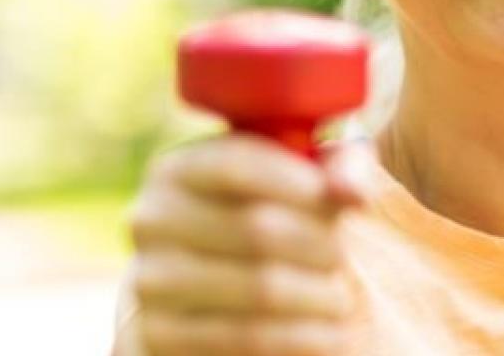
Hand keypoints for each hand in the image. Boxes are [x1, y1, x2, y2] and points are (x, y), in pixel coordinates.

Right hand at [125, 135, 364, 355]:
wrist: (224, 294)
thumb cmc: (278, 219)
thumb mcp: (307, 181)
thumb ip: (340, 169)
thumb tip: (354, 193)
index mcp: (177, 170)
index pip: (238, 166)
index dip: (302, 186)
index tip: (346, 204)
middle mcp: (151, 221)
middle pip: (257, 229)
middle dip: (319, 245)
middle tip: (342, 258)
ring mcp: (149, 280)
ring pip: (260, 288)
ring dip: (318, 295)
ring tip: (339, 298)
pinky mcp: (157, 335)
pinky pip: (246, 338)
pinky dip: (303, 337)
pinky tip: (330, 334)